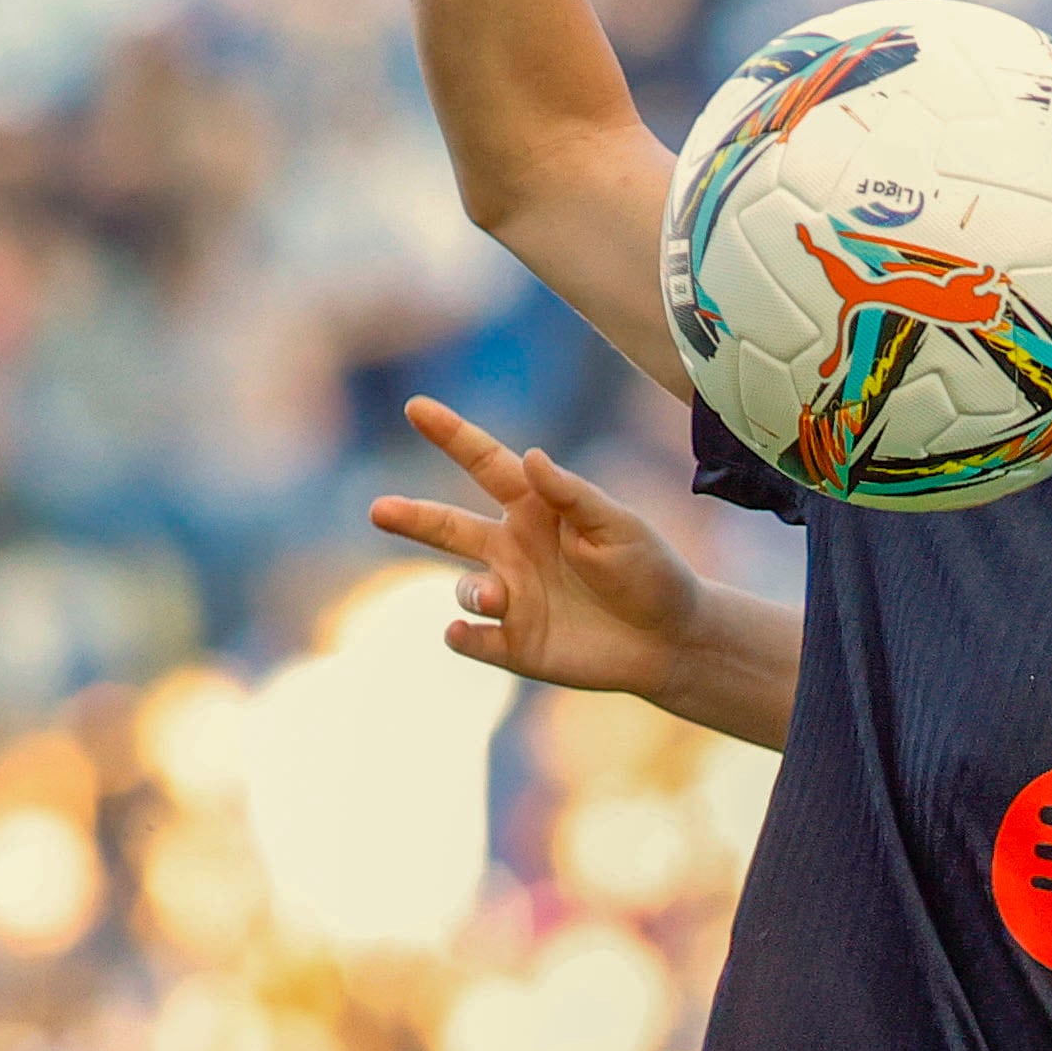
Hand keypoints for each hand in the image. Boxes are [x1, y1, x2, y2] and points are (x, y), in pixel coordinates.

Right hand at [369, 396, 704, 693]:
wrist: (672, 641)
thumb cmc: (651, 572)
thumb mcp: (619, 526)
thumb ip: (573, 494)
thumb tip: (531, 456)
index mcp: (537, 510)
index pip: (486, 465)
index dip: (452, 436)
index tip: (416, 406)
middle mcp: (514, 550)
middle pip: (448, 526)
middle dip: (412, 517)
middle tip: (379, 510)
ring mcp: (511, 597)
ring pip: (465, 588)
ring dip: (471, 591)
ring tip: (492, 597)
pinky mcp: (513, 644)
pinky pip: (472, 638)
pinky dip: (463, 635)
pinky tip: (460, 631)